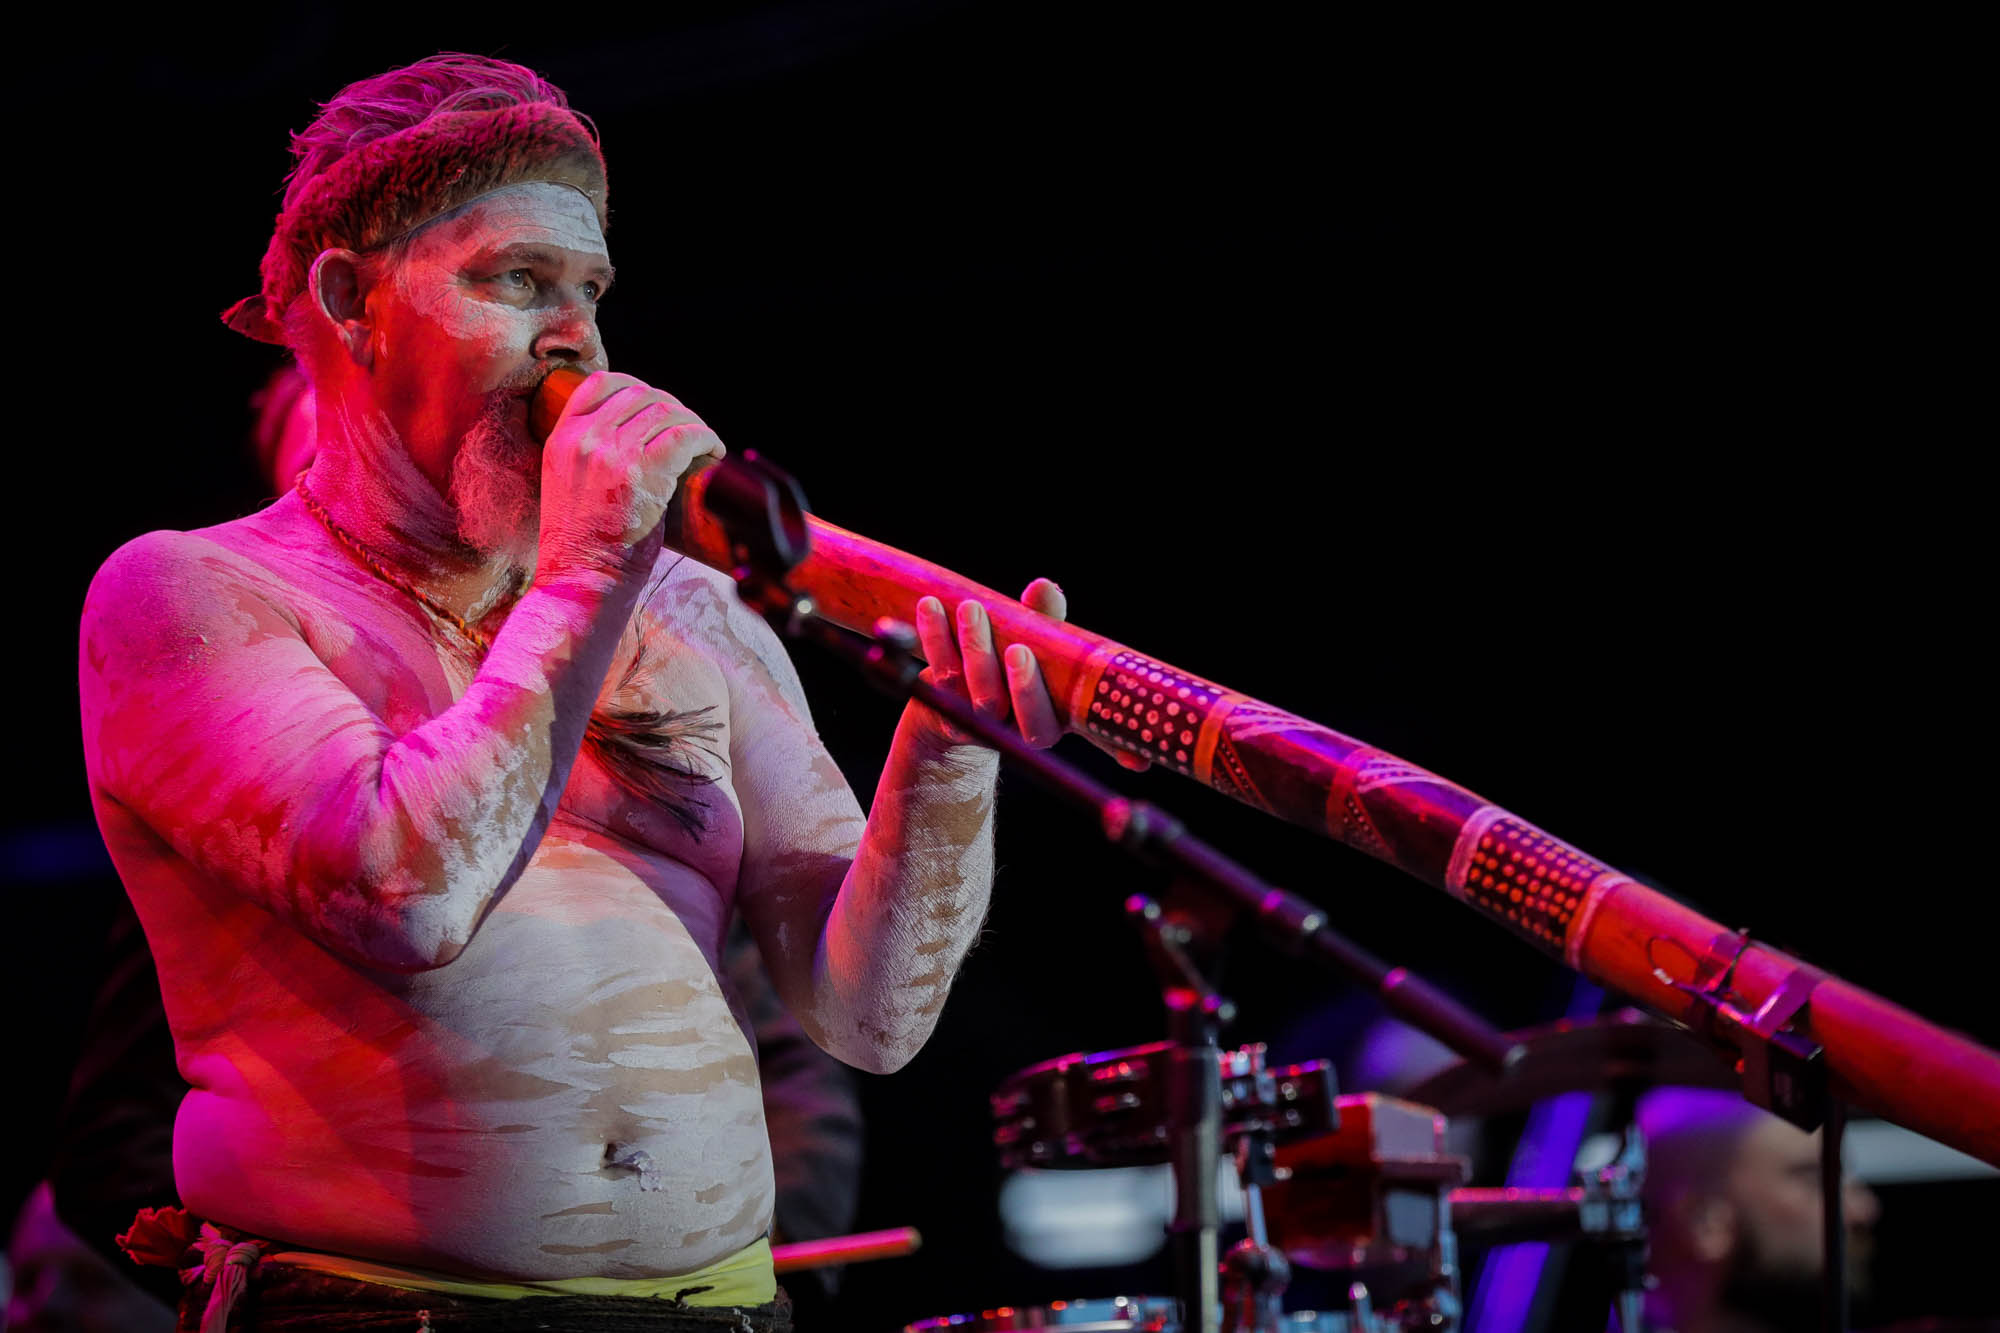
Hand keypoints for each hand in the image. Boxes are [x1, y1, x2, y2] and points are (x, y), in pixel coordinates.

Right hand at [536, 371, 724, 578]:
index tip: (658, 404)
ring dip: (694, 422)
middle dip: (673, 405)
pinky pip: (685, 435)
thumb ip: (591, 454)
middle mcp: (584, 439)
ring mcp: (612, 453)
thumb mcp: (569, 484)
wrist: (581, 577)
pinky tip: (715, 451)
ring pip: (666, 411)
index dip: (637, 386)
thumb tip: (637, 434)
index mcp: (562, 438)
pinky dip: (706, 437)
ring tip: (706, 442)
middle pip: (641, 393)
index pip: (600, 383)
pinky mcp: (642, 473)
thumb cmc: (583, 542)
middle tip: (690, 427)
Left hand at [911, 578, 1149, 770]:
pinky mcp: (945, 711)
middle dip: (1023, 686)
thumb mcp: (1036, 639)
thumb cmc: (1008, 663)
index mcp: (1061, 714)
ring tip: (970, 608)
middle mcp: (1025, 728)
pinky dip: (935, 640)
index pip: (1095, 736)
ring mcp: (983, 723)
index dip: (1119, 749)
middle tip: (1018, 649)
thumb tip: (1045, 588)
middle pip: (1028, 719)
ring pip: (980, 696)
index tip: (1136, 760)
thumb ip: (1044, 619)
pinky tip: (931, 607)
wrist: (950, 698)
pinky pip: (941, 679)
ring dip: (975, 650)